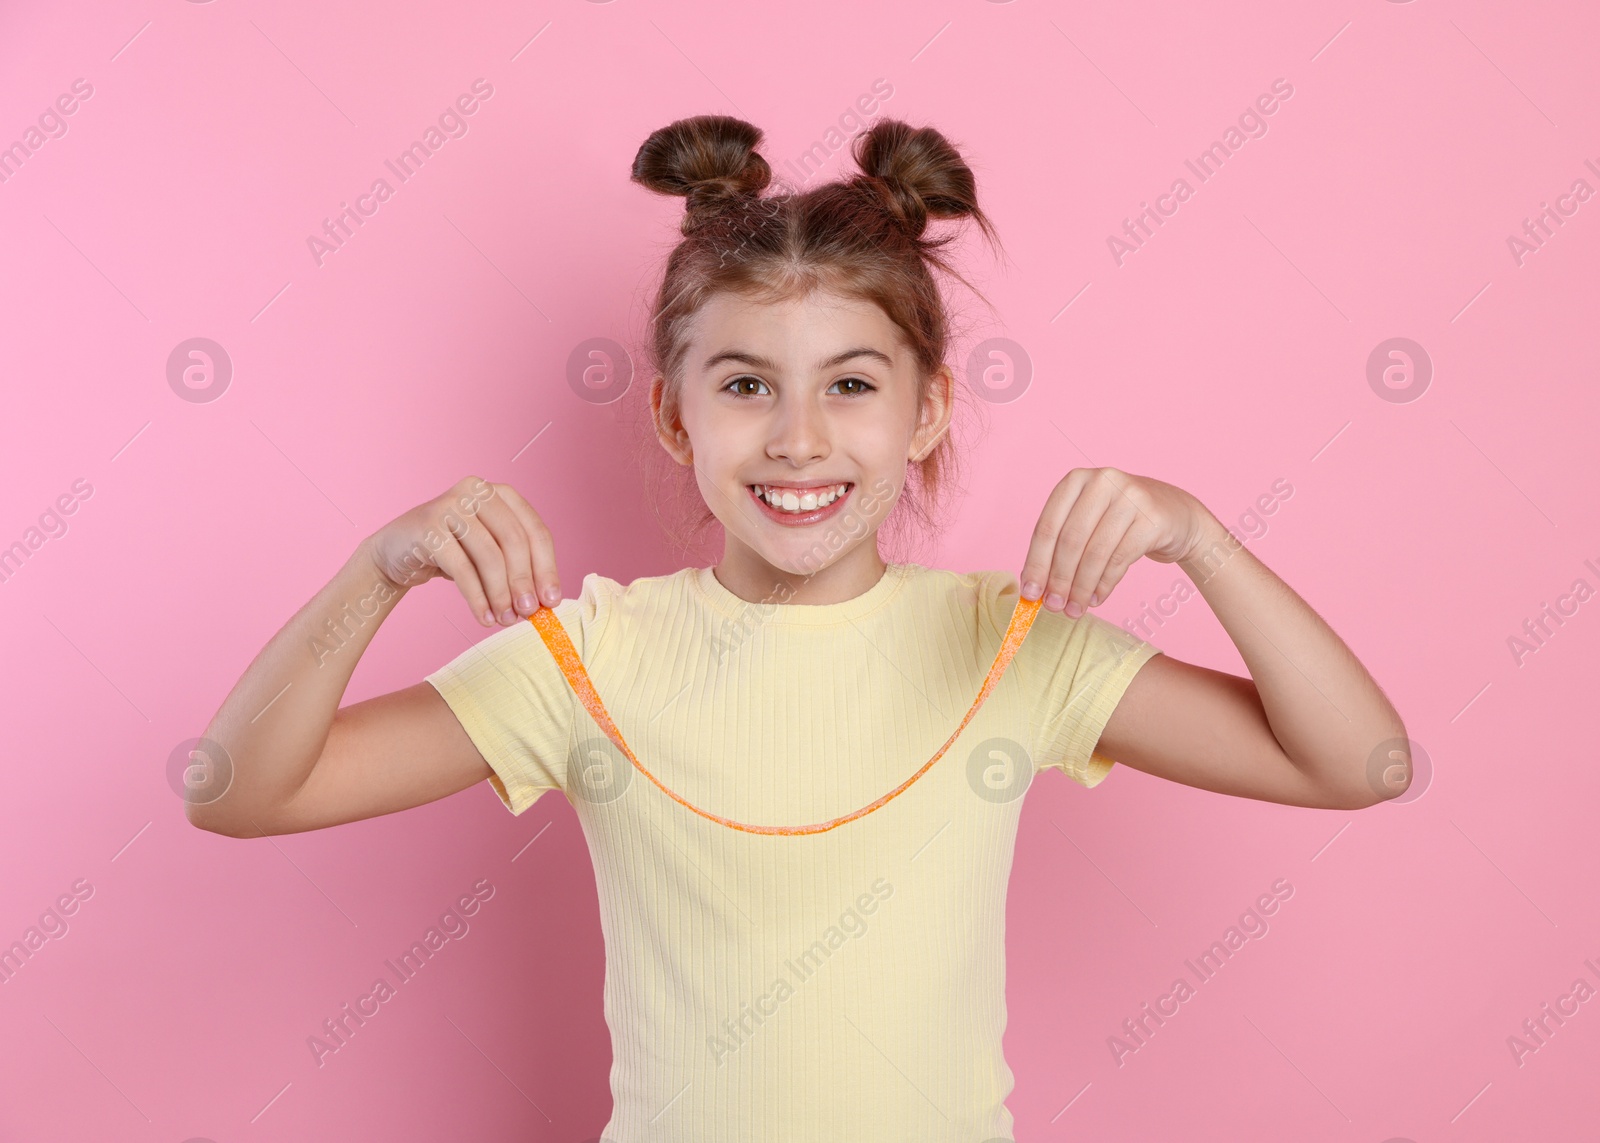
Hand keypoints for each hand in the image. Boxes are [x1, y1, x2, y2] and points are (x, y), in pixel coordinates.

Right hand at [364, 476, 561, 626]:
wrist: (396, 551)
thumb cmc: (452, 553)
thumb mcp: (489, 554)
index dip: (547, 568)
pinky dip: (477, 598)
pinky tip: (484, 617)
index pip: (535, 531)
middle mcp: (477, 491)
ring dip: (501, 594)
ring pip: (489, 556)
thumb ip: (517, 567)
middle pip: (515, 541)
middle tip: (528, 613)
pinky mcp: (428, 526)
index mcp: (501, 494)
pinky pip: (462, 568)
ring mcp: (450, 505)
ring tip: (504, 620)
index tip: (552, 600)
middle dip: (524, 582)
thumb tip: (546, 601)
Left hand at [1019, 467, 1215, 615]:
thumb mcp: (1088, 520)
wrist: (1176, 514)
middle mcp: (1102, 481)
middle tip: (1054, 607)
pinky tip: (1096, 599)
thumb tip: (1034, 589)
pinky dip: (1104, 585)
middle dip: (1059, 580)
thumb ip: (1061, 546)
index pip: (1047, 527)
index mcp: (1076, 480)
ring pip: (1095, 553)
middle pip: (1070, 541)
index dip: (1036, 563)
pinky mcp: (1152, 518)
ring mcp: (1130, 497)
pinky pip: (1120, 560)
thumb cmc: (1121, 521)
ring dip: (1081, 588)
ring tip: (1074, 609)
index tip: (1029, 594)